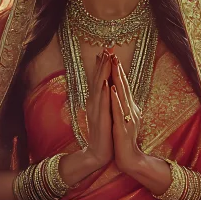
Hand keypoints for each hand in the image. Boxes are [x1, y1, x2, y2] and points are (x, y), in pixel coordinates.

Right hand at [84, 50, 113, 168]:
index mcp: (96, 101)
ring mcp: (96, 110)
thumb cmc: (103, 132)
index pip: (98, 79)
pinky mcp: (101, 120)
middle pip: (98, 79)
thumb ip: (104, 100)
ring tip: (106, 59)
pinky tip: (107, 83)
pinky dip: (104, 93)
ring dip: (103, 72)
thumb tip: (107, 86)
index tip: (105, 49)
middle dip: (103, 63)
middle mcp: (94, 103)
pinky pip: (103, 104)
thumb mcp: (103, 113)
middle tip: (107, 47)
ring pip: (99, 87)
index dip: (101, 64)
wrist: (98, 152)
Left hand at [109, 54, 145, 173]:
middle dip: (118, 69)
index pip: (123, 86)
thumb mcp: (123, 119)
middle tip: (113, 53)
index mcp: (129, 108)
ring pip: (122, 95)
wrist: (129, 159)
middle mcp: (130, 110)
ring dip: (118, 79)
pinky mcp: (123, 127)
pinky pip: (118, 110)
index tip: (111, 56)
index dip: (118, 71)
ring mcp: (128, 118)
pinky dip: (115, 99)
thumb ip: (123, 106)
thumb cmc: (124, 139)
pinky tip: (112, 89)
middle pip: (124, 86)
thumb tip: (119, 93)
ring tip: (114, 65)